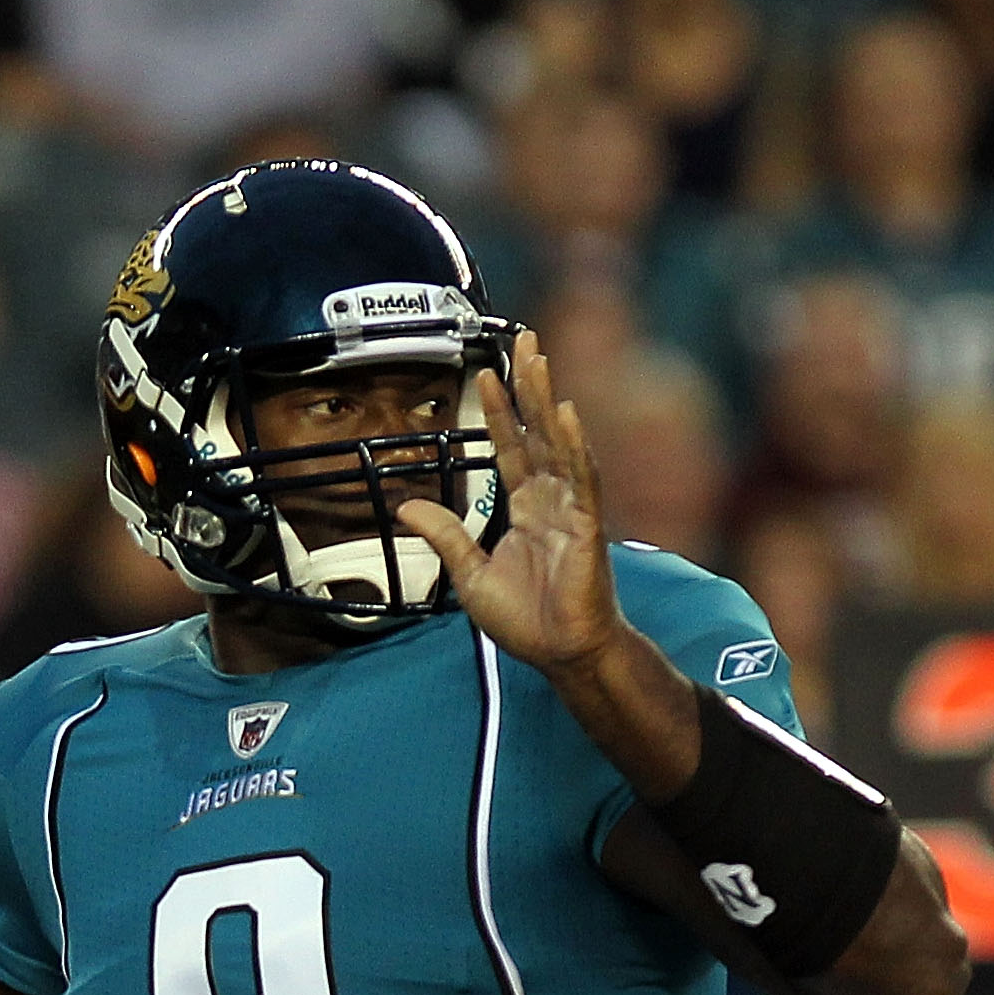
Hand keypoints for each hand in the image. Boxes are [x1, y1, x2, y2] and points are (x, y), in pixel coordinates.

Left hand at [398, 329, 619, 679]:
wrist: (561, 655)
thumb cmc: (527, 622)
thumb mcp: (470, 577)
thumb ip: (445, 537)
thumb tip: (405, 507)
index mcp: (526, 509)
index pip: (511, 447)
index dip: (498, 411)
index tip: (484, 373)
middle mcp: (550, 501)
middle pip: (538, 431)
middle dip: (530, 385)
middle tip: (525, 339)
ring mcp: (572, 510)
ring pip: (559, 444)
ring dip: (548, 401)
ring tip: (539, 360)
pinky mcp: (588, 528)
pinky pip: (582, 479)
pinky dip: (575, 446)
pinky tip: (565, 415)